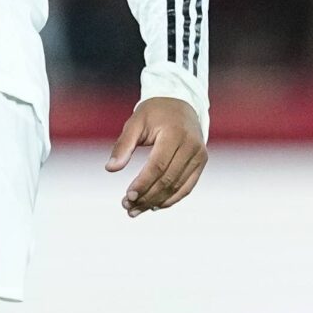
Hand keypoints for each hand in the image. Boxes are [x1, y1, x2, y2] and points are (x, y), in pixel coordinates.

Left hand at [106, 96, 207, 217]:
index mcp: (174, 133)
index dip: (143, 183)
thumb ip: (123, 146)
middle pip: (168, 179)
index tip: (128, 196)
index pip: (158, 166)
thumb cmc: (154, 112)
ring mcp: (199, 154)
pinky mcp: (201, 162)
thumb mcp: (135, 123)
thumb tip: (110, 169)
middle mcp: (191, 145)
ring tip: (136, 210)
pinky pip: (187, 186)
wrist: (180, 102)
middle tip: (127, 206)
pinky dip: (171, 199)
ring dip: (156, 201)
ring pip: (178, 186)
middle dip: (147, 196)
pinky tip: (154, 206)